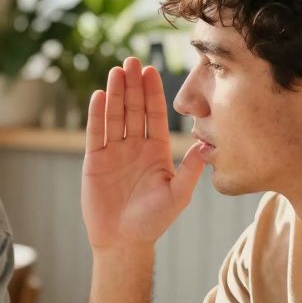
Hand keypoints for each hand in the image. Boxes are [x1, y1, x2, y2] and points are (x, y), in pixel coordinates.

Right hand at [81, 57, 206, 251]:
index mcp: (156, 150)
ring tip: (116, 71)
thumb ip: (190, 170)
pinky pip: (96, 133)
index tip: (151, 71)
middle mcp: (135, 146)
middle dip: (133, 85)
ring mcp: (114, 152)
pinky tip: (99, 96)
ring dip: (115, 93)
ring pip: (115, 116)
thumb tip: (206, 144)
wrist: (124, 241)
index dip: (153, 93)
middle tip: (132, 61)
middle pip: (134, 109)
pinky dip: (97, 114)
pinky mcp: (95, 161)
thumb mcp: (178, 195)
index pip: (155, 115)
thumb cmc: (153, 221)